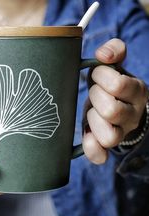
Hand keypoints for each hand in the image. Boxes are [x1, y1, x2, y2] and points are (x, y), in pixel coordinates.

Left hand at [82, 38, 147, 163]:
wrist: (117, 106)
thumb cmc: (110, 85)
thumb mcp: (114, 66)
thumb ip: (113, 51)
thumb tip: (103, 54)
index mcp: (136, 92)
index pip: (117, 85)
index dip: (100, 77)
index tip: (96, 74)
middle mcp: (132, 115)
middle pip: (111, 110)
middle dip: (95, 97)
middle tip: (94, 92)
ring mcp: (121, 133)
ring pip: (108, 135)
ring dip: (93, 120)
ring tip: (92, 110)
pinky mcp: (106, 146)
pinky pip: (100, 155)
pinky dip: (92, 149)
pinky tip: (87, 138)